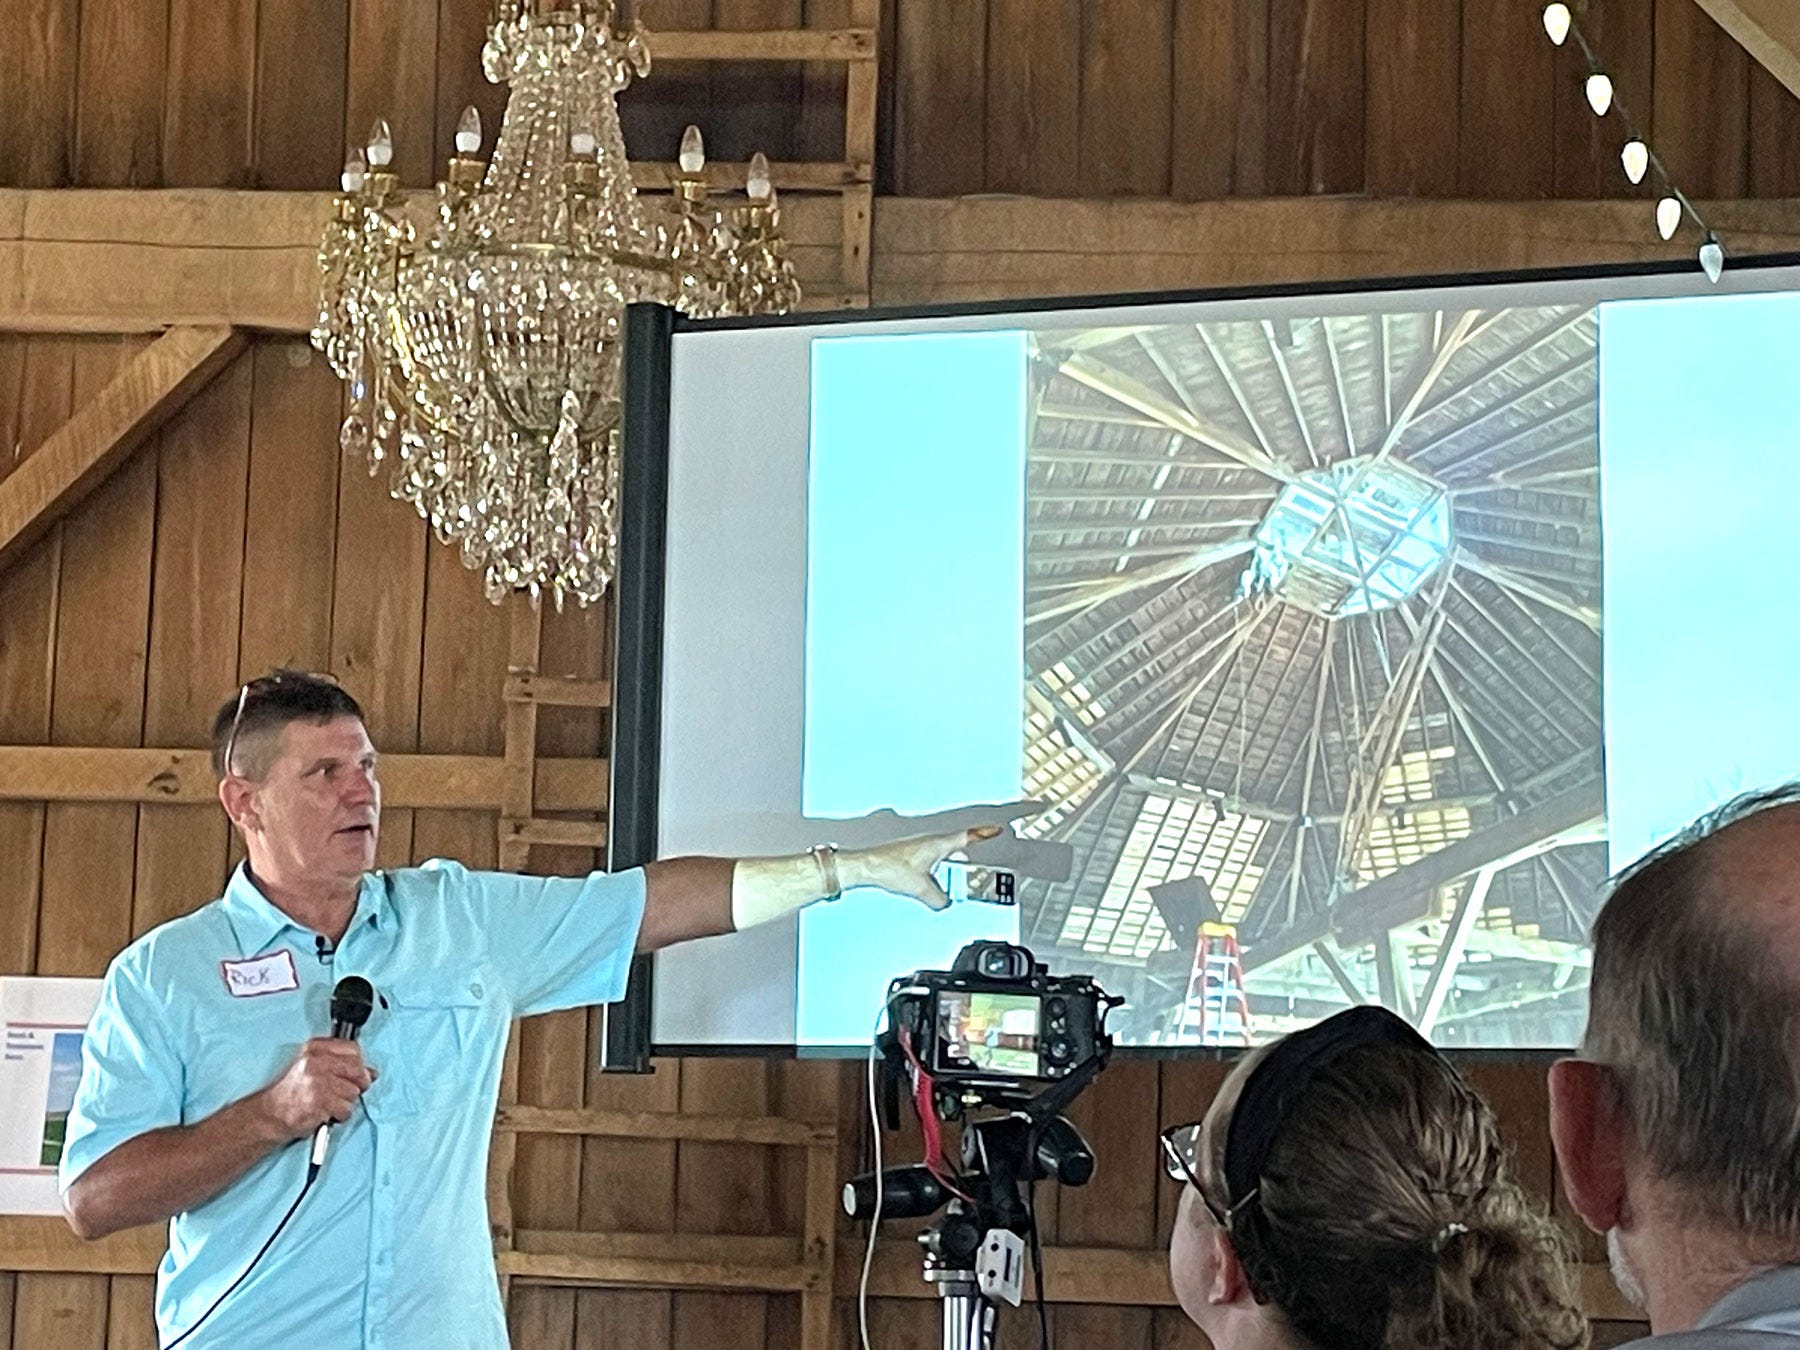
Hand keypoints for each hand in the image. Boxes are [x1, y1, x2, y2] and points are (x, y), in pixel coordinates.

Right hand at [257, 1039, 376, 1140]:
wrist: (270, 1115)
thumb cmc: (292, 1093)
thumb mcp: (312, 1069)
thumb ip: (341, 1065)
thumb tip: (371, 1072)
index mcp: (314, 1049)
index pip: (353, 1049)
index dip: (358, 1064)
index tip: (353, 1073)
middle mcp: (315, 1062)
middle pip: (357, 1070)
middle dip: (357, 1084)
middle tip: (344, 1092)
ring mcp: (317, 1082)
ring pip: (353, 1092)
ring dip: (345, 1103)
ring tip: (328, 1104)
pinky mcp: (319, 1103)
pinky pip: (346, 1109)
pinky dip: (339, 1115)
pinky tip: (326, 1113)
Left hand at [841, 824, 1005, 911]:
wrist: (867, 866)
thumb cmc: (889, 868)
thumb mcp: (921, 889)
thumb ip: (939, 899)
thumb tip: (944, 903)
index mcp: (937, 844)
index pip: (967, 837)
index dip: (983, 833)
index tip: (996, 830)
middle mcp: (930, 843)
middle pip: (957, 850)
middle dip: (965, 861)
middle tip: (973, 874)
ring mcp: (920, 848)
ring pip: (943, 858)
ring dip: (948, 869)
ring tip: (949, 885)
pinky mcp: (911, 856)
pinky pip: (931, 863)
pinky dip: (936, 873)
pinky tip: (930, 886)